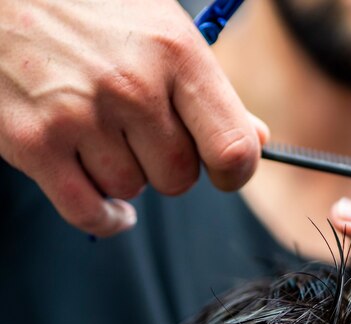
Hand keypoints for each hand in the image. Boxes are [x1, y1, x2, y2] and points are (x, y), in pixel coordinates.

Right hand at [0, 0, 267, 235]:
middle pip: (180, 177)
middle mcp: (132, 87)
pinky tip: (111, 209)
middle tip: (145, 138)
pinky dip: (105, 217)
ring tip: (104, 136)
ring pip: (133, 190)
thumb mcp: (164, 31)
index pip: (233, 148)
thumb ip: (211, 91)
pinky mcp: (34, 142)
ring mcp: (80, 116)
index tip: (225, 174)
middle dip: (169, 167)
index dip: (236, 172)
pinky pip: (88, 211)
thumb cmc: (92, 9)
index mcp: (177, 54)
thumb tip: (258, 139)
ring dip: (126, 175)